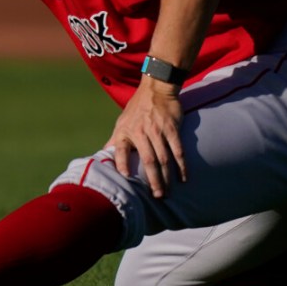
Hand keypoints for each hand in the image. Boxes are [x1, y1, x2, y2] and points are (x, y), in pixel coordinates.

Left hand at [106, 79, 186, 197]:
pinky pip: (178, 150)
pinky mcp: (172, 129)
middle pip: (148, 161)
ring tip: (168, 192)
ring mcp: (157, 131)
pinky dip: (182, 165)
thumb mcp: (121, 122)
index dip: (121, 164)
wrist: (156, 89)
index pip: (119, 150)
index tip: (125, 178)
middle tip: (157, 196)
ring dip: (167, 177)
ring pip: (164, 159)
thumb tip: (102, 156)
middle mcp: (140, 132)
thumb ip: (115, 141)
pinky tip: (184, 178)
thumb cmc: (137, 108)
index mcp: (125, 132)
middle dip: (153, 180)